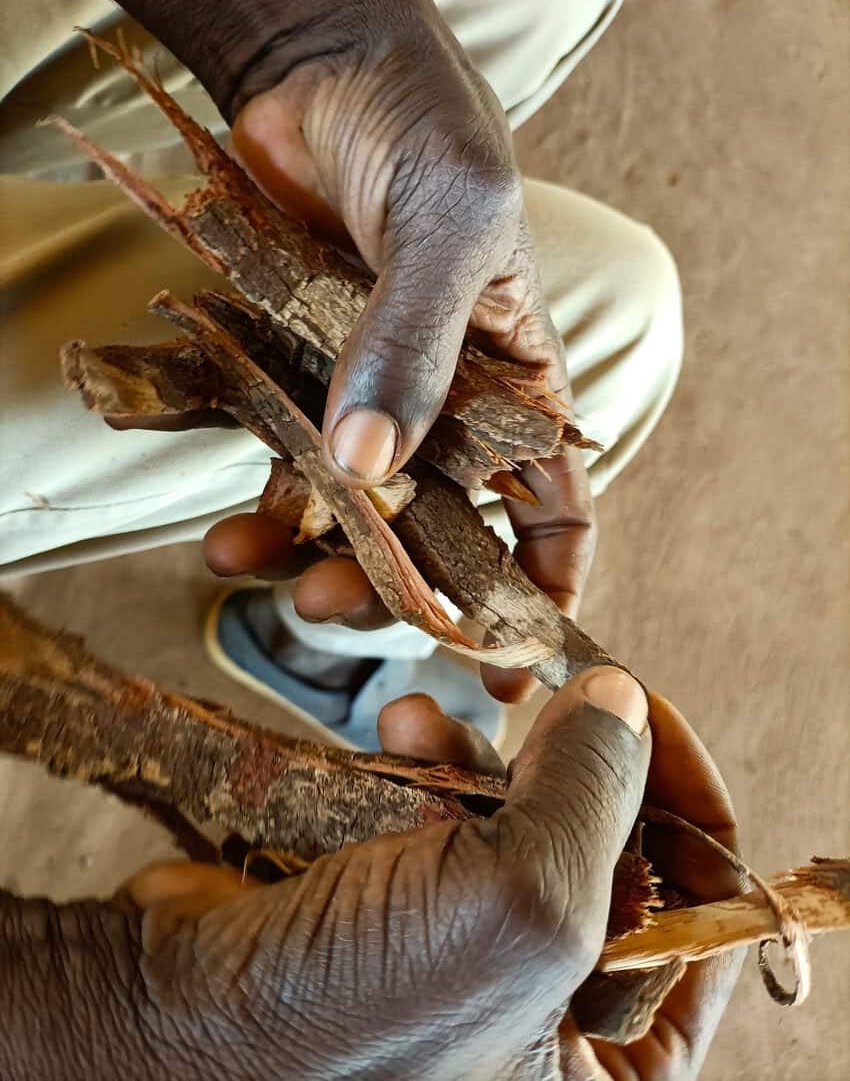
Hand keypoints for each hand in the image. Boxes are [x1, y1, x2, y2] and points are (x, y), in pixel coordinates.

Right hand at [0, 668, 742, 1079]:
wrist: (167, 1014)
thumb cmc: (345, 1011)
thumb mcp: (515, 907)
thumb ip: (595, 795)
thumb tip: (626, 701)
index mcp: (602, 1059)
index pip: (704, 920)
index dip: (687, 805)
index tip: (651, 713)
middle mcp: (542, 1010)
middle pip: (611, 852)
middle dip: (570, 764)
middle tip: (555, 695)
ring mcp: (464, 952)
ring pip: (522, 816)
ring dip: (482, 751)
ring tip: (420, 722)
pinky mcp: (400, 902)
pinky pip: (448, 809)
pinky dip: (425, 761)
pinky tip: (390, 733)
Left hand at [95, 0, 594, 700]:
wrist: (320, 67)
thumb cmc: (424, 131)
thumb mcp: (451, 228)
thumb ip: (416, 348)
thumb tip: (370, 471)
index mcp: (520, 382)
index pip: (552, 507)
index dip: (539, 589)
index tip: (512, 666)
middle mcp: (450, 406)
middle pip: (440, 531)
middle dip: (398, 586)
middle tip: (339, 611)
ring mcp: (372, 398)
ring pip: (355, 514)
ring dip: (314, 559)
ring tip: (264, 578)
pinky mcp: (301, 380)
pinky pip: (285, 467)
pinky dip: (259, 507)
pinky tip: (228, 534)